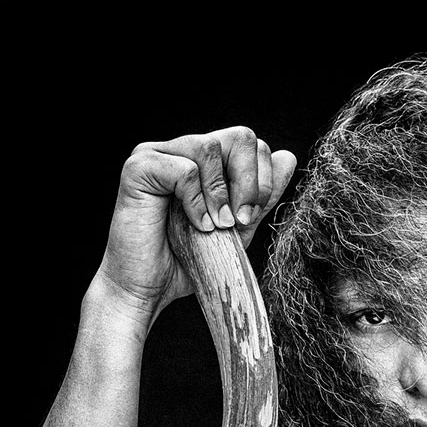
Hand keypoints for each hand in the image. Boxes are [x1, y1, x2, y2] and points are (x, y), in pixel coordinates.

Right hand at [95, 128, 296, 323]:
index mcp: (203, 161)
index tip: (249, 218)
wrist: (147, 290)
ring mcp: (157, 154)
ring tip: (215, 226)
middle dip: (249, 181)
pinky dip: (196, 202)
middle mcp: (180, 150)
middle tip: (239, 220)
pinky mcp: (139, 168)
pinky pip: (184, 170)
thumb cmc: (187, 263)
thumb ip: (260, 195)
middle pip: (237, 135)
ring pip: (210, 146)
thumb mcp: (237, 227)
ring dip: (220, 193)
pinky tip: (195, 226)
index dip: (261, 179)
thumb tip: (287, 157)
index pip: (248, 143)